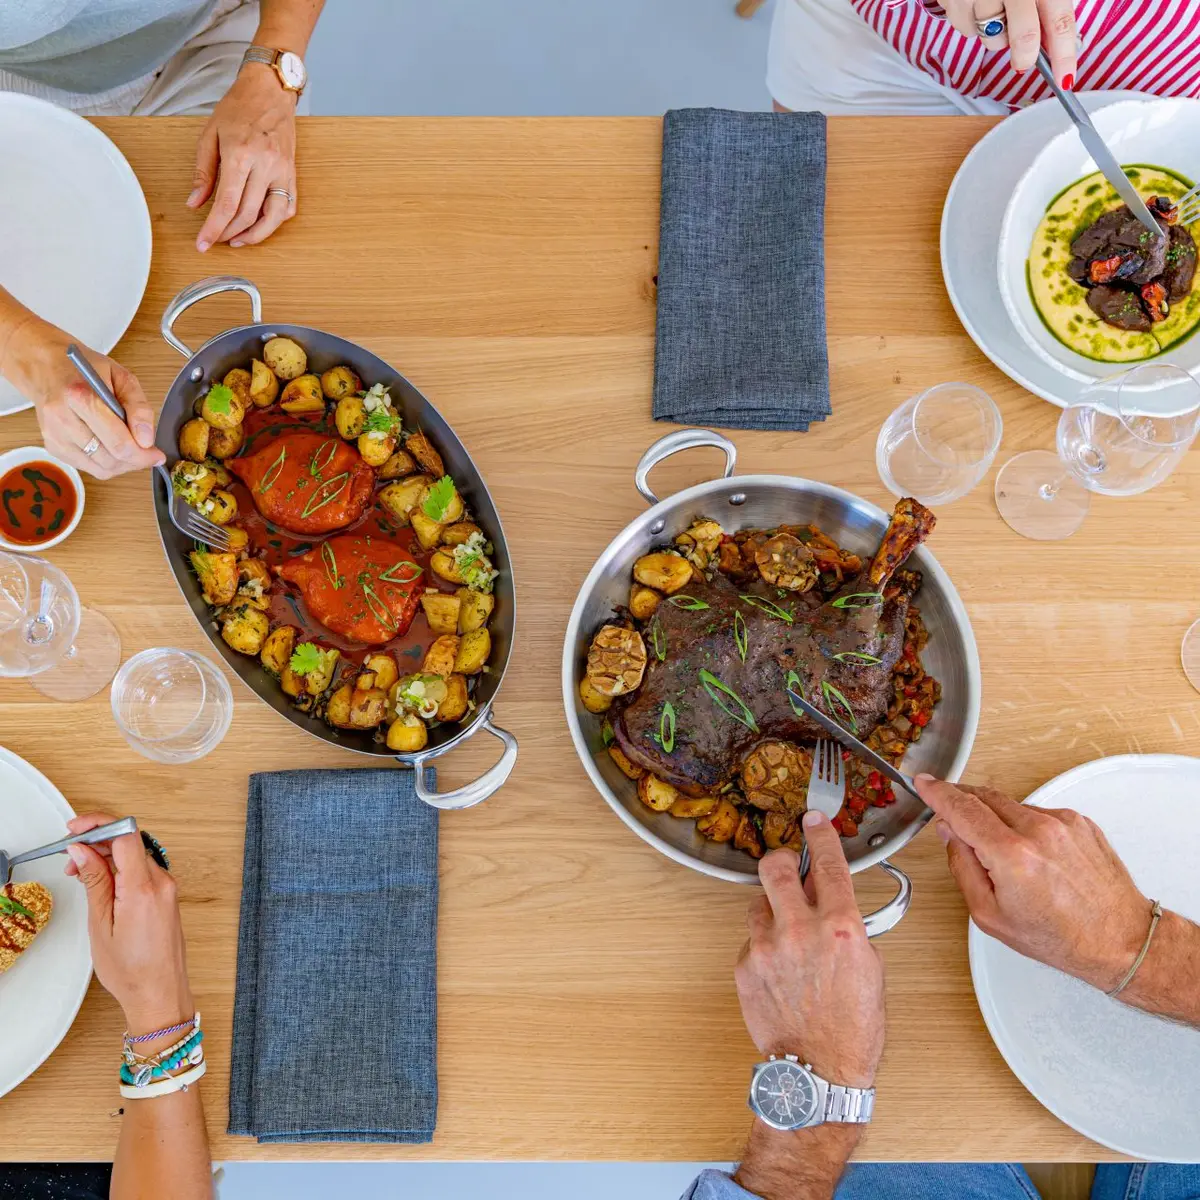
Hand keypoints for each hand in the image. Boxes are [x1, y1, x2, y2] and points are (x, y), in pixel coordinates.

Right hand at [3, 319, 162, 479]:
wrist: (47, 368)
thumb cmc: (86, 370)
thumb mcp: (122, 377)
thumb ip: (139, 408)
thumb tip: (146, 439)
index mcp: (79, 396)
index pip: (118, 441)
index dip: (143, 454)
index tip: (157, 454)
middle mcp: (62, 419)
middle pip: (110, 459)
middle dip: (136, 460)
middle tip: (147, 453)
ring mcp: (54, 435)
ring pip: (100, 469)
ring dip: (122, 465)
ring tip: (131, 449)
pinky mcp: (52, 447)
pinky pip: (88, 468)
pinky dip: (106, 464)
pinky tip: (111, 448)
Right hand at [63, 813, 193, 1032]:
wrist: (159, 993)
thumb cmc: (132, 970)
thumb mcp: (101, 924)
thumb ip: (94, 881)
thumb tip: (81, 850)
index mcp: (144, 888)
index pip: (125, 834)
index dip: (98, 824)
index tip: (75, 828)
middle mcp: (162, 883)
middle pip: (129, 842)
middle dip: (96, 842)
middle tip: (70, 856)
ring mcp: (167, 888)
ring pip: (134, 855)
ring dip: (106, 857)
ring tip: (81, 874)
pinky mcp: (166, 895)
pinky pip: (142, 870)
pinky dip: (120, 869)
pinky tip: (101, 882)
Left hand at [189, 65, 297, 250]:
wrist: (270, 92)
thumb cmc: (238, 109)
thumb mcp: (210, 134)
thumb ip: (202, 172)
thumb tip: (194, 203)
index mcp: (240, 154)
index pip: (226, 203)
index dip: (214, 228)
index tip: (203, 244)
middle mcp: (265, 165)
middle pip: (248, 214)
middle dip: (229, 233)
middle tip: (216, 240)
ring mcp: (282, 171)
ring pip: (272, 218)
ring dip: (255, 235)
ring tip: (238, 240)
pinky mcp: (292, 174)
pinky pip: (288, 207)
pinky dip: (274, 222)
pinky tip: (260, 225)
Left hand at [735, 812, 884, 1089]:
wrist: (819, 1070)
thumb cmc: (853, 1027)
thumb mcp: (869, 967)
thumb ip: (849, 924)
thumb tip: (831, 897)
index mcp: (839, 928)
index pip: (828, 863)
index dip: (820, 834)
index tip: (814, 820)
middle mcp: (800, 931)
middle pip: (776, 867)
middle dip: (782, 861)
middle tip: (788, 868)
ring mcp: (768, 948)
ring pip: (759, 903)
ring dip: (773, 910)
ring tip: (789, 935)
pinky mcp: (746, 967)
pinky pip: (752, 940)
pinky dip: (765, 946)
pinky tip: (780, 968)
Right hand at [918, 775, 1152, 991]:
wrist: (1120, 938)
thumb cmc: (1059, 936)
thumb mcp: (990, 916)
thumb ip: (963, 867)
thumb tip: (950, 833)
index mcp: (1012, 856)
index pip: (962, 809)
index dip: (937, 792)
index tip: (924, 783)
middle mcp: (1039, 831)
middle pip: (984, 798)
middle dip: (962, 802)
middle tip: (951, 816)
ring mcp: (1063, 823)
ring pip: (1010, 805)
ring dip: (996, 818)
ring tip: (1005, 855)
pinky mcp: (1080, 821)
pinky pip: (1037, 813)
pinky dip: (1025, 826)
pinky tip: (1033, 855)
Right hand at [941, 0, 1077, 82]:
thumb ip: (1049, 2)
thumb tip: (1059, 41)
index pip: (1058, 20)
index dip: (1064, 53)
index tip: (1066, 78)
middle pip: (1022, 37)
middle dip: (1025, 57)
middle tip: (1024, 63)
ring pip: (991, 38)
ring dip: (997, 35)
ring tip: (997, 12)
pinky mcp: (951, 2)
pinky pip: (966, 29)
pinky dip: (973, 24)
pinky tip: (976, 5)